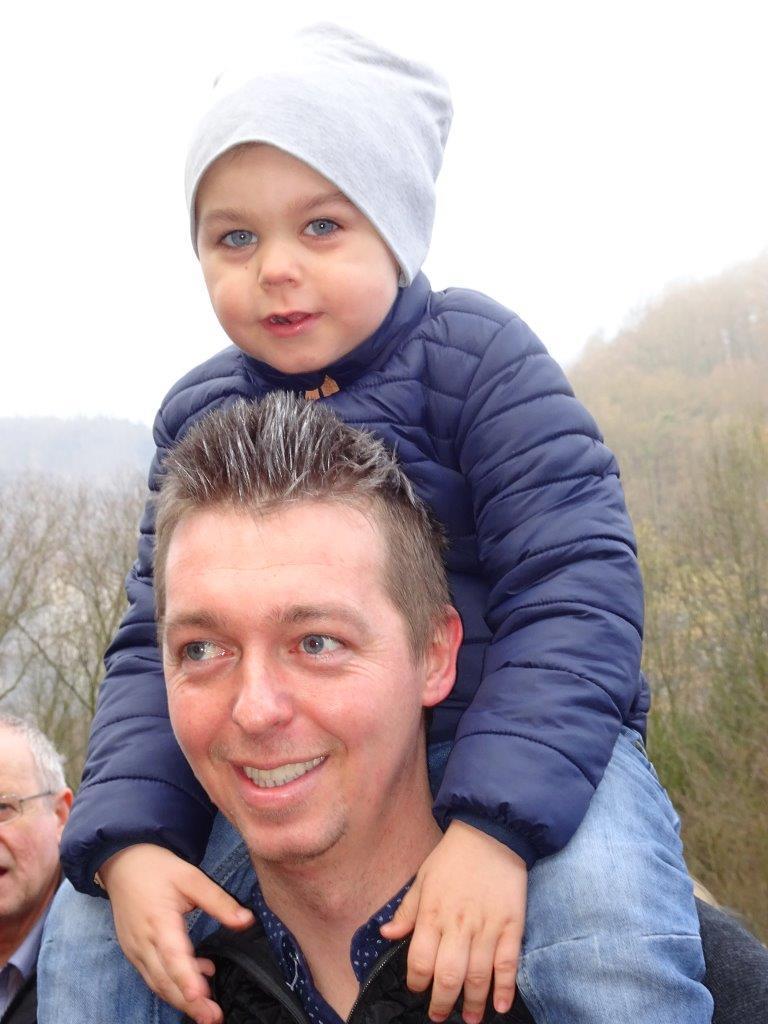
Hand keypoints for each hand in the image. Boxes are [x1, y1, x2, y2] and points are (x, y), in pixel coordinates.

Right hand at [98, 843, 254, 1023]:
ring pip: (158, 983)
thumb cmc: (159, 869)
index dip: (187, 978)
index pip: (173, 955)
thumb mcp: (191, 877)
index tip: (201, 996)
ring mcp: (135, 950)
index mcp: (159, 921)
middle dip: (189, 1002)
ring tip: (208, 1011)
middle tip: (214, 1017)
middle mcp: (143, 941)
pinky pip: (152, 976)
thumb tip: (246, 920)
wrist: (122, 863)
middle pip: (165, 979)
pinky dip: (171, 986)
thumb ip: (218, 901)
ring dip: (181, 1000)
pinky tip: (198, 982)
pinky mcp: (133, 952)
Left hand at [379, 820, 525, 1023]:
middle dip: (442, 1002)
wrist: (491, 833)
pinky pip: (508, 963)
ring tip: (469, 1019)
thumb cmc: (452, 857)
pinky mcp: (512, 925)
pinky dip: (505, 988)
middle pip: (448, 975)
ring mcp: (487, 926)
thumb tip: (386, 934)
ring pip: (478, 975)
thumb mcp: (423, 878)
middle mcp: (459, 924)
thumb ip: (407, 911)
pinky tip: (500, 1005)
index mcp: (433, 913)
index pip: (420, 960)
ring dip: (472, 1003)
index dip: (417, 982)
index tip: (417, 989)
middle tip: (439, 1016)